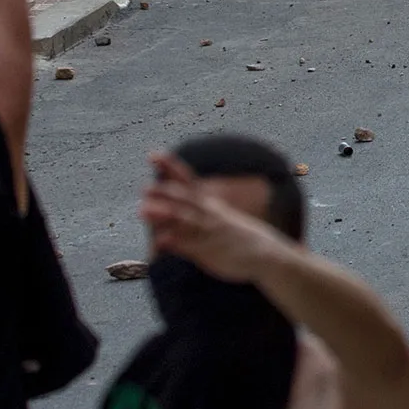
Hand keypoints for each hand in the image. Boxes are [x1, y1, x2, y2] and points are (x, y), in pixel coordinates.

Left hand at [139, 152, 289, 286]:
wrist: (265, 254)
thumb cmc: (236, 236)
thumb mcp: (218, 216)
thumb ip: (195, 209)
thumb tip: (172, 200)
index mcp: (209, 203)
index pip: (187, 180)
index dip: (170, 167)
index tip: (152, 154)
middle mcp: (209, 213)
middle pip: (185, 198)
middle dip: (165, 193)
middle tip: (144, 187)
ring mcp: (209, 231)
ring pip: (185, 220)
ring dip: (165, 214)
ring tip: (143, 210)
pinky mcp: (209, 251)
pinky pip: (191, 246)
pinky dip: (176, 242)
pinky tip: (160, 241)